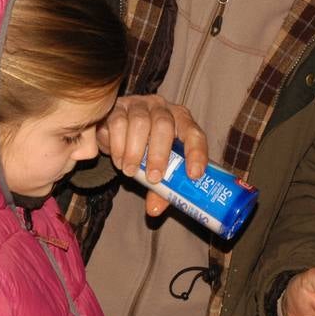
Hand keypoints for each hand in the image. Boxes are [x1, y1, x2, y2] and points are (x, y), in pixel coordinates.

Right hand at [96, 94, 208, 218]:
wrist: (118, 132)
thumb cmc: (146, 149)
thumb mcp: (157, 168)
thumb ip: (160, 189)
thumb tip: (154, 210)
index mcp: (182, 121)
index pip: (195, 134)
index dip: (197, 153)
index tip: (194, 175)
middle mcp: (163, 108)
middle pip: (164, 125)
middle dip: (159, 154)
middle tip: (153, 178)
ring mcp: (140, 105)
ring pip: (140, 123)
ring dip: (134, 152)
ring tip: (130, 172)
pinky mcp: (118, 107)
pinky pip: (118, 123)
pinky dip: (117, 146)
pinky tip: (118, 159)